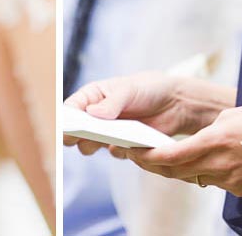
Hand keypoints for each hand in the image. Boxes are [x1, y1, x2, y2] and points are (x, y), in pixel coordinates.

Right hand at [65, 72, 209, 151]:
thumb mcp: (130, 89)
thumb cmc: (149, 88)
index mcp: (93, 95)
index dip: (65, 119)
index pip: (71, 108)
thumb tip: (93, 114)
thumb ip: (112, 102)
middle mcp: (96, 116)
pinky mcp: (123, 147)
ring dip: (96, 145)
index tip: (66, 128)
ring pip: (90, 146)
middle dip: (76, 136)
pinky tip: (131, 143)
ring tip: (110, 139)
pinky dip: (120, 150)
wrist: (175, 103)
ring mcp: (109, 132)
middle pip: (75, 132)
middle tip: (84, 136)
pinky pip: (114, 153)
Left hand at [122, 103, 241, 195]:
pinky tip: (200, 162)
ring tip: (160, 158)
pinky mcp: (240, 189)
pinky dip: (203, 172)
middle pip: (177, 171)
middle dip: (155, 165)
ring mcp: (230, 181)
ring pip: (193, 178)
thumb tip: (198, 142)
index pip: (172, 156)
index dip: (148, 157)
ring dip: (177, 169)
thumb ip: (208, 131)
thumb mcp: (230, 115)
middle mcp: (219, 165)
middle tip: (137, 155)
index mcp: (214, 141)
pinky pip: (213, 182)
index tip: (132, 152)